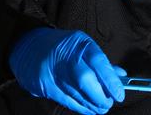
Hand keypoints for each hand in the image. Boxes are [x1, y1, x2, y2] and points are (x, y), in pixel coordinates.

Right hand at [9, 28, 124, 114]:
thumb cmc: (64, 47)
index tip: (120, 94)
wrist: (30, 47)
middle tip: (109, 103)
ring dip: (91, 104)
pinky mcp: (45, 85)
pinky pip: (66, 100)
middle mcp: (65, 56)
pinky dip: (80, 107)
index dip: (111, 80)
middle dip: (100, 96)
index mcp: (80, 43)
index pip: (99, 62)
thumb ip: (102, 62)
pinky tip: (88, 109)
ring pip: (76, 93)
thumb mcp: (83, 46)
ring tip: (101, 108)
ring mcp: (52, 71)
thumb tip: (121, 76)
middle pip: (85, 79)